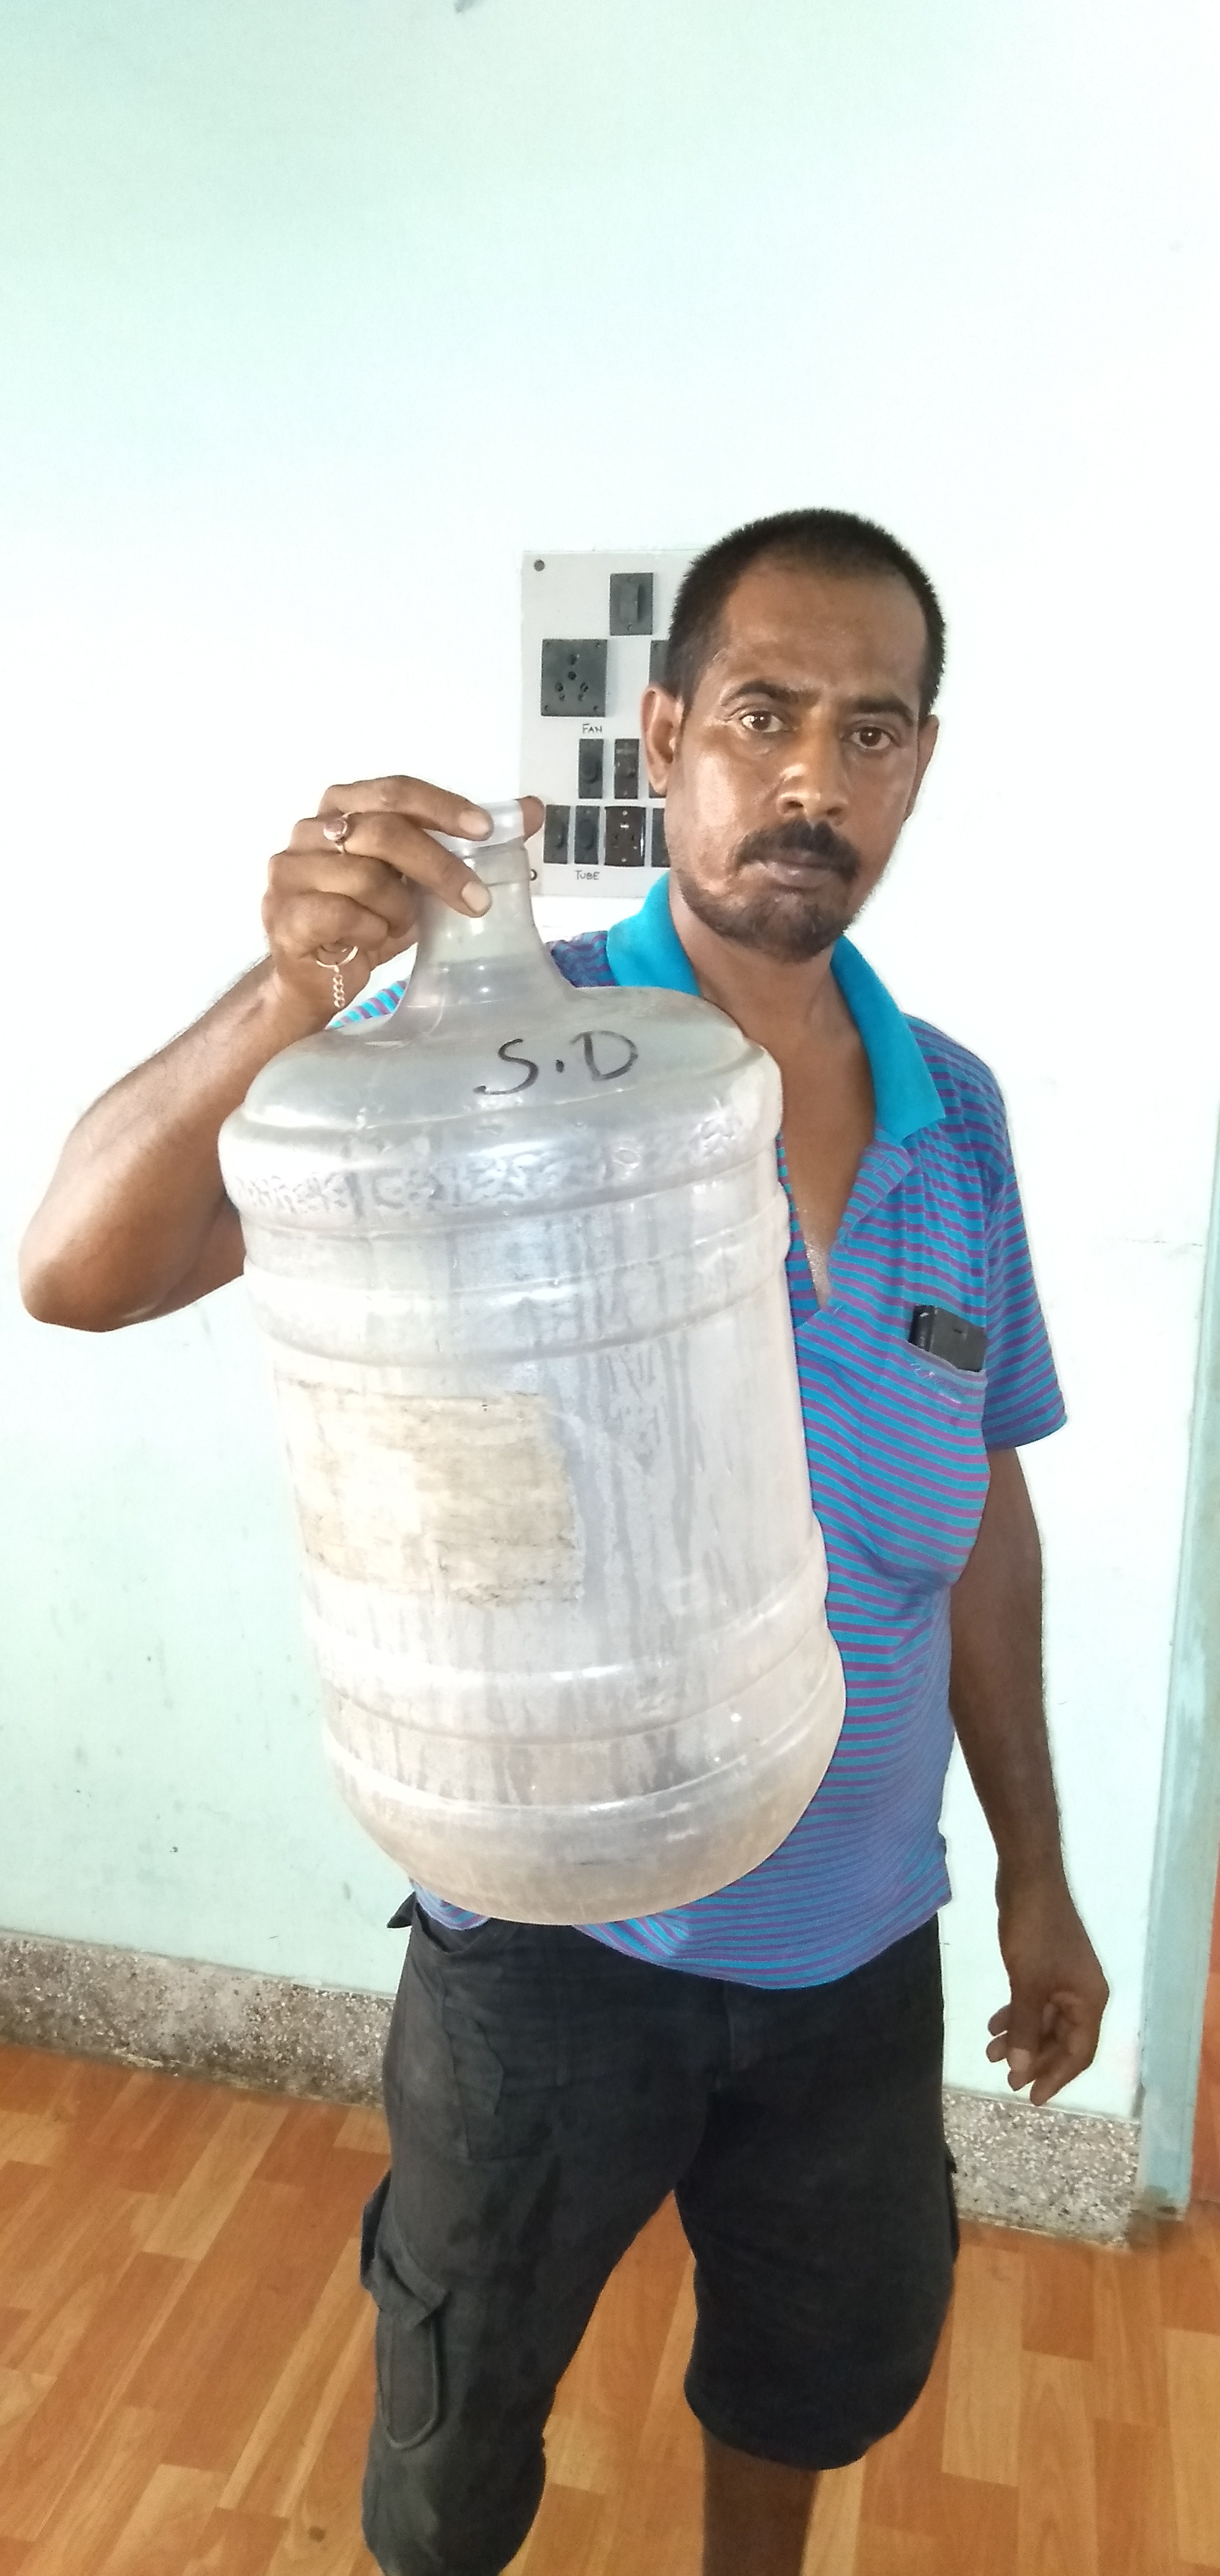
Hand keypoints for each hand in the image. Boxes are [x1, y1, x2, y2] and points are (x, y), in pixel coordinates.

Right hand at [262, 776, 544, 1023]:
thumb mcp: (420, 880)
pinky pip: (342, 914)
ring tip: (396, 926)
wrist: (315, 980)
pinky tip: (367, 941)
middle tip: (476, 900)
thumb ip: (464, 843)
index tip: (486, 830)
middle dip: (439, 866)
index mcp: (340, 807)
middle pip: (383, 831)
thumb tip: (532, 811)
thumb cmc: (367, 920)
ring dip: (397, 909)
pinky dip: (368, 931)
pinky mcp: (282, 914)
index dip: (442, 807)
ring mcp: (290, 871)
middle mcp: (308, 830)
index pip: (394, 790)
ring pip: (365, 877)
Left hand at [987, 1871, 1107, 2105]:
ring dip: (1020, 2038)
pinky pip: (1033, 2001)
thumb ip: (1026, 2029)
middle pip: (1062, 2040)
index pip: (1079, 2052)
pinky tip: (993, 2025)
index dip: (1057, 2077)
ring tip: (990, 2054)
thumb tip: (1021, 2071)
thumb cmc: (1034, 1933)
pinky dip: (1016, 2015)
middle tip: (1007, 2079)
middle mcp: (1082, 1993)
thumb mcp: (1028, 1985)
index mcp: (1089, 2001)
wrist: (1028, 1879)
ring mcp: (1064, 1978)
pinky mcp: (1045, 1965)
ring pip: (1044, 2020)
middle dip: (1035, 2060)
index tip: (1032, 2098)